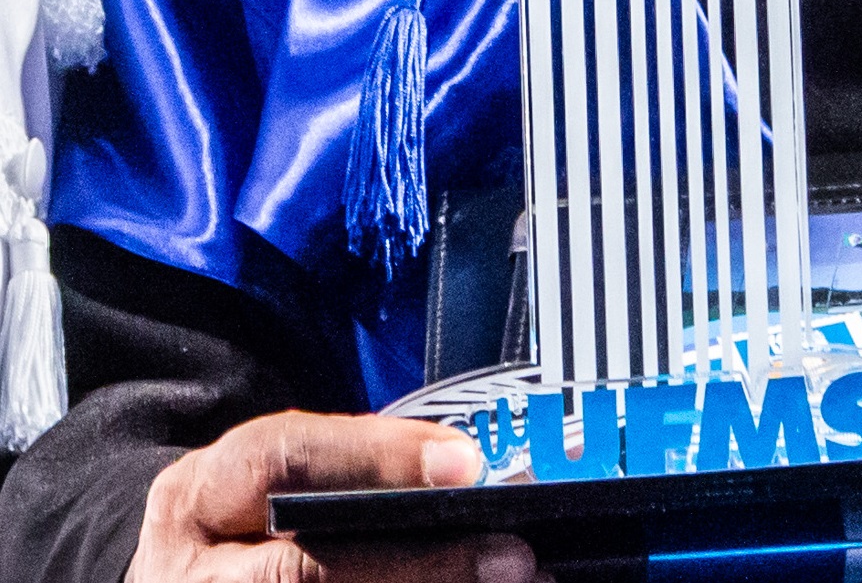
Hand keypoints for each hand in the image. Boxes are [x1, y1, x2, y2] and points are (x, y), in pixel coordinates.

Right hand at [129, 410, 539, 582]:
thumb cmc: (246, 530)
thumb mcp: (268, 487)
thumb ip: (351, 477)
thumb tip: (473, 477)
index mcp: (197, 498)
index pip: (281, 458)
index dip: (375, 456)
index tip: (467, 464)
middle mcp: (186, 574)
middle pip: (296, 573)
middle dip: (412, 565)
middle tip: (509, 556)